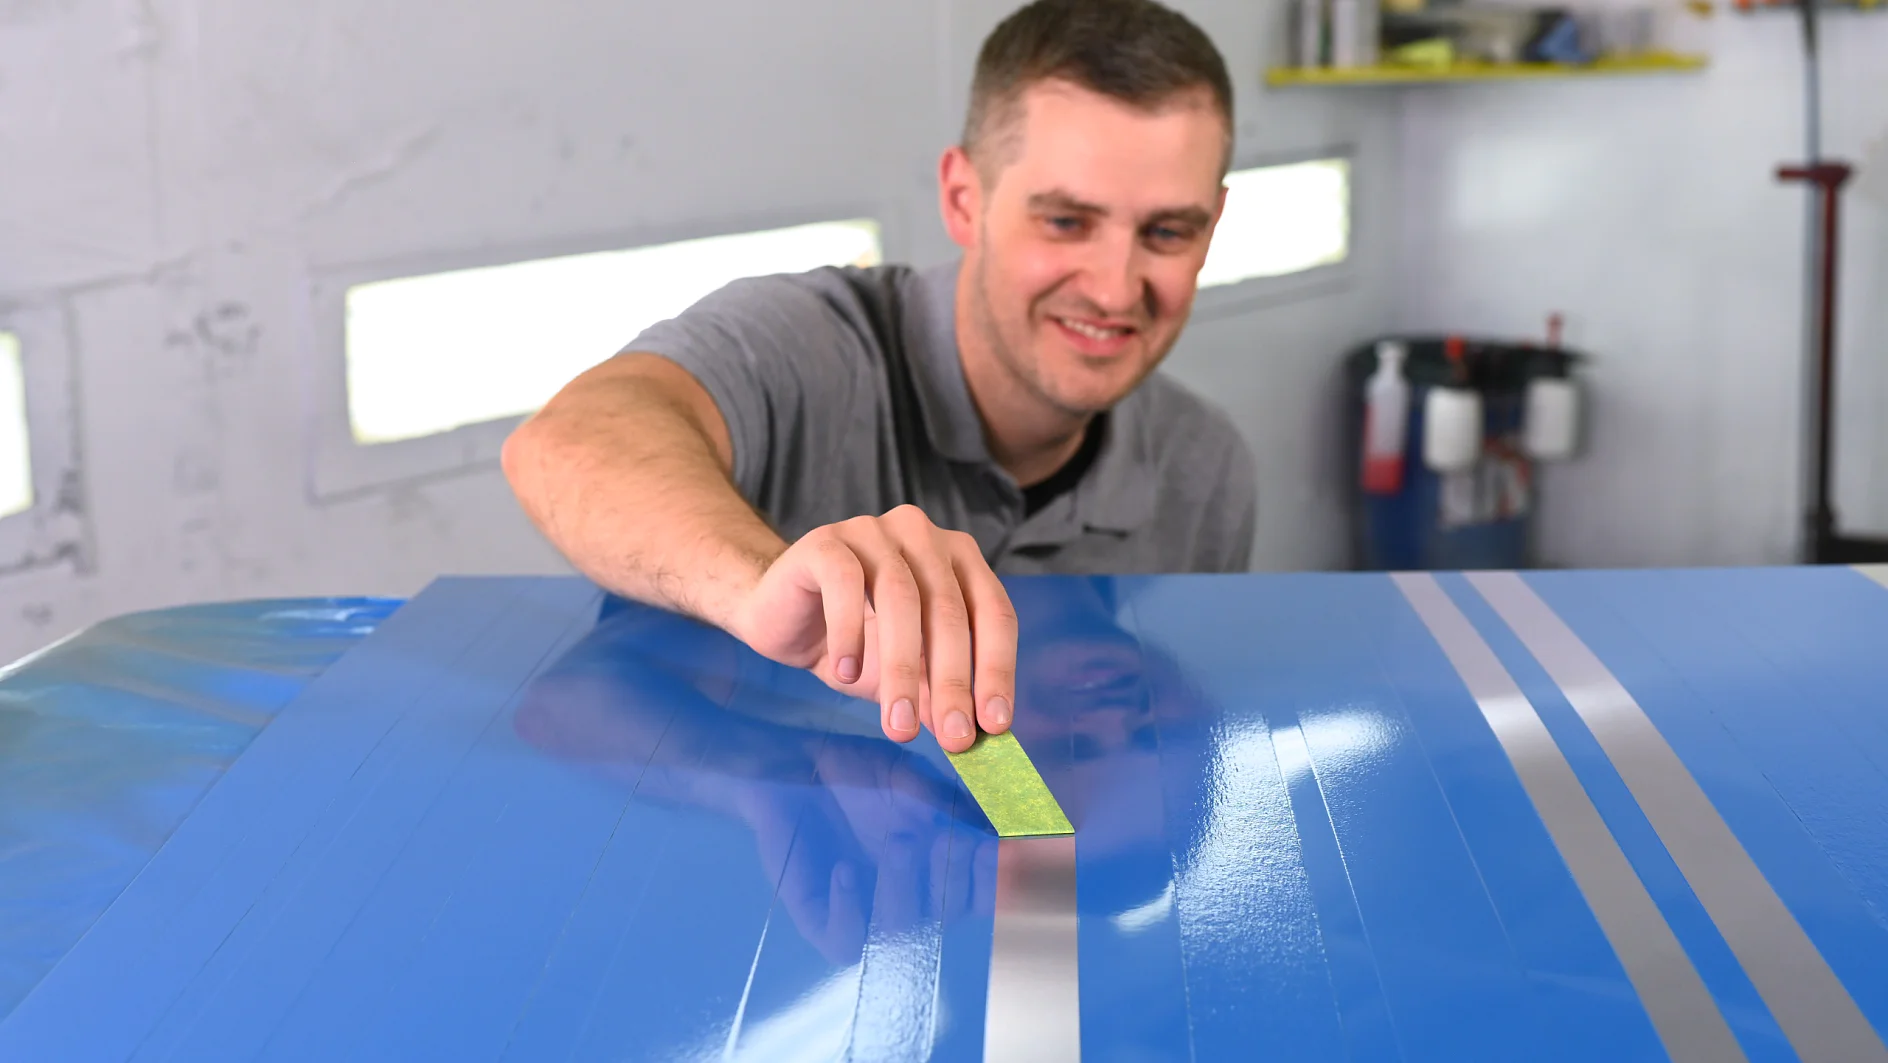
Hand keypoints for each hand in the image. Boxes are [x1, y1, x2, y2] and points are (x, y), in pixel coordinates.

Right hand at [724, 505, 1016, 753]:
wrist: (780, 615)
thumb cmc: (855, 642)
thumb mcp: (905, 674)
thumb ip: (938, 691)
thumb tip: (976, 733)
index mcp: (958, 560)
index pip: (993, 613)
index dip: (997, 670)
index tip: (995, 725)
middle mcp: (923, 536)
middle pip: (949, 610)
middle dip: (953, 681)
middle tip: (952, 736)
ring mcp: (874, 531)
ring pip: (901, 598)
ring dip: (903, 669)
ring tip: (898, 724)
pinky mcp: (826, 542)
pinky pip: (845, 584)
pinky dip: (850, 634)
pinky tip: (846, 674)